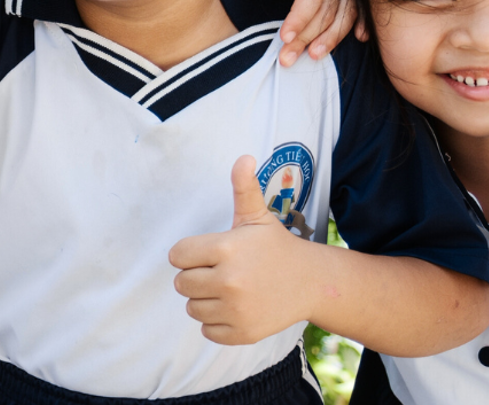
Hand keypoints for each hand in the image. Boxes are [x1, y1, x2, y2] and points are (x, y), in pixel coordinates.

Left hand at [170, 155, 320, 344]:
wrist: (311, 282)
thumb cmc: (276, 247)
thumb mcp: (258, 217)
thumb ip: (244, 188)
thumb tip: (244, 157)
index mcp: (226, 249)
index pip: (177, 256)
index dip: (190, 254)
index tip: (210, 253)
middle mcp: (229, 280)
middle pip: (181, 284)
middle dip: (196, 277)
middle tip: (222, 271)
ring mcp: (236, 309)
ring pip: (192, 308)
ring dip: (205, 300)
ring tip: (230, 289)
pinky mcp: (242, 332)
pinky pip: (207, 330)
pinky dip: (217, 322)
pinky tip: (237, 307)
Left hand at [237, 0, 357, 65]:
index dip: (300, 17)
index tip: (284, 37)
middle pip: (328, 7)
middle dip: (308, 36)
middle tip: (287, 58)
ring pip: (346, 12)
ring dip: (331, 37)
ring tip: (313, 56)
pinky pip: (359, 9)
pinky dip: (362, 23)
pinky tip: (360, 39)